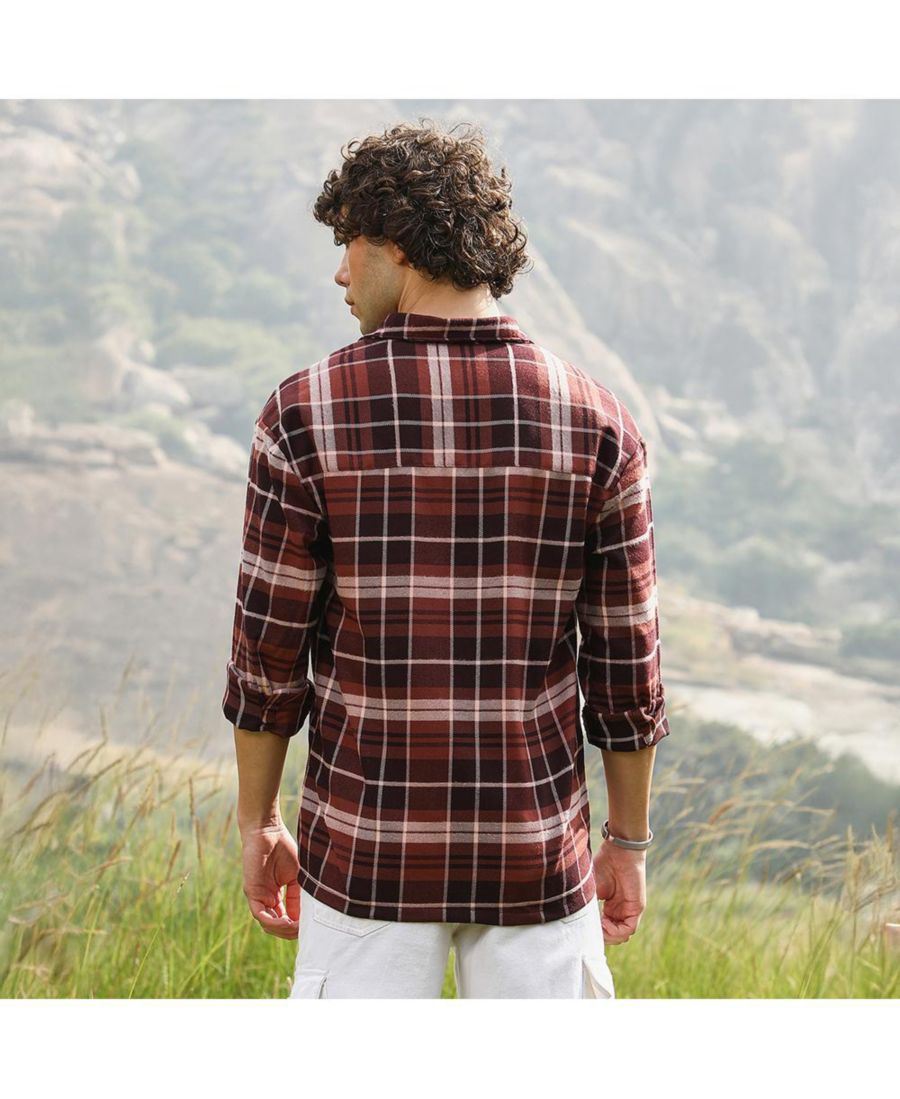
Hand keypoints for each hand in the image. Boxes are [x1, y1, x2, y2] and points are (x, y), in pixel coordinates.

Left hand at [239, 819, 300, 938]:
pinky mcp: (252, 893)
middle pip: (277, 927)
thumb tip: (304, 919)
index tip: (312, 926)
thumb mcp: (297, 877)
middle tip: (305, 930)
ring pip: (268, 925)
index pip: (285, 920)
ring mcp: (258, 897)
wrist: (268, 831)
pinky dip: (274, 922)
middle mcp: (266, 900)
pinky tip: (287, 921)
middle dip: (291, 932)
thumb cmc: (283, 849)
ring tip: (297, 926)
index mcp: (275, 896)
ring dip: (284, 930)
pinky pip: (261, 916)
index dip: (297, 926)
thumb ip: (299, 897)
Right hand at [592, 840, 646, 945]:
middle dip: (601, 937)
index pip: (605, 929)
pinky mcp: (636, 908)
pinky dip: (616, 932)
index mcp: (610, 908)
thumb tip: (580, 925)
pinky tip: (605, 923)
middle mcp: (620, 911)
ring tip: (598, 926)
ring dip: (608, 936)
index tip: (583, 928)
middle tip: (590, 930)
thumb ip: (588, 907)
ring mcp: (629, 910)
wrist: (619, 851)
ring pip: (621, 935)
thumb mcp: (590, 889)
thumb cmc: (603, 865)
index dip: (595, 932)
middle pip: (613, 935)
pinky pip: (629, 929)